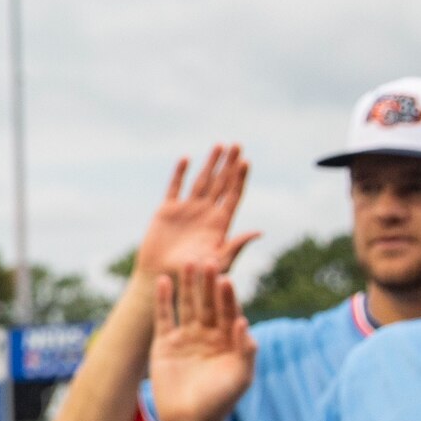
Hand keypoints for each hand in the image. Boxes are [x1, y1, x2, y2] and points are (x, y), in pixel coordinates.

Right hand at [132, 146, 259, 287]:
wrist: (161, 276)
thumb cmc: (192, 274)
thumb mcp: (218, 261)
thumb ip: (236, 246)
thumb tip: (259, 232)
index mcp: (220, 223)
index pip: (233, 195)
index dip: (239, 178)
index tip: (245, 162)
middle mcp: (205, 213)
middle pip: (221, 183)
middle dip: (229, 164)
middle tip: (238, 145)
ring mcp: (187, 210)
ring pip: (201, 181)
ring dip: (210, 163)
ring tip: (220, 145)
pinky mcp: (167, 211)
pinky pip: (174, 187)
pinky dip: (179, 173)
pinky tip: (186, 159)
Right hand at [150, 263, 256, 420]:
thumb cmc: (220, 403)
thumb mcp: (240, 378)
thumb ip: (245, 351)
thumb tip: (245, 323)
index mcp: (230, 340)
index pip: (230, 312)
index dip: (227, 296)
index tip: (225, 279)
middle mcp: (209, 335)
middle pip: (209, 303)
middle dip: (208, 284)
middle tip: (207, 261)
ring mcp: (186, 338)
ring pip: (187, 305)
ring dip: (188, 285)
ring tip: (186, 263)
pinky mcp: (165, 344)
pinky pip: (164, 318)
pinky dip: (164, 300)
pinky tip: (164, 282)